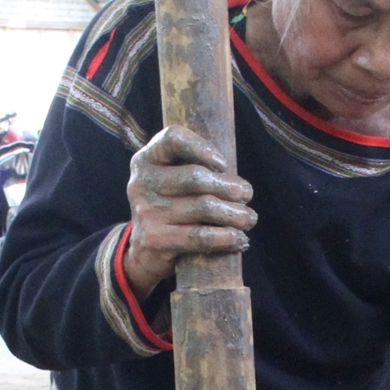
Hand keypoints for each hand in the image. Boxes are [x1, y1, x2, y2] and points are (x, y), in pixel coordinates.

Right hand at [123, 125, 255, 297]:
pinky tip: (239, 239)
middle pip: (196, 177)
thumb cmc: (170, 208)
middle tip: (246, 195)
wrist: (142, 251)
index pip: (173, 138)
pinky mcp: (155, 240)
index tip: (223, 164)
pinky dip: (227, 238)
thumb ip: (196, 168)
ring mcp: (146, 212)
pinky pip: (201, 236)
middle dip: (229, 187)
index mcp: (146, 160)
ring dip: (236, 214)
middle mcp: (141, 183)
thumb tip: (239, 182)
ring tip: (248, 219)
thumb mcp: (172, 180)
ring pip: (204, 207)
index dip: (203, 147)